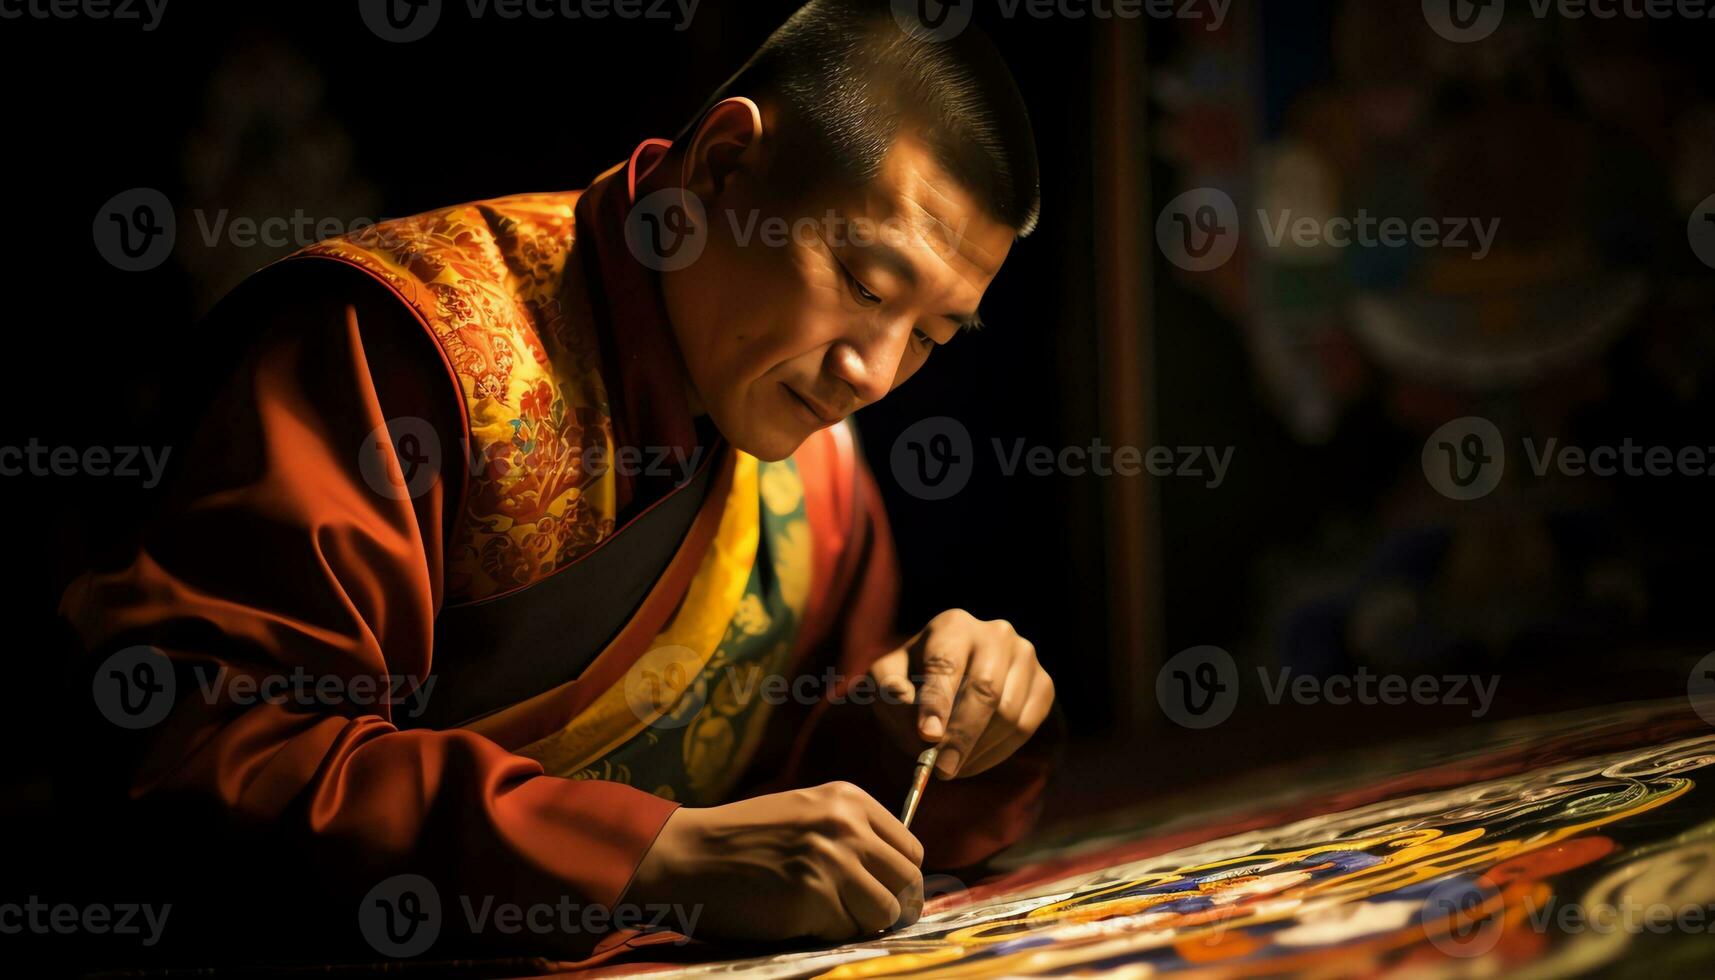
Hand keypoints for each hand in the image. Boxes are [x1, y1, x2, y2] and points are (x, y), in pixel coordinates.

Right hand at [626, 782, 923, 941]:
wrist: (688, 855)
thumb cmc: (743, 839)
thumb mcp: (806, 814)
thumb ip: (852, 833)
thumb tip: (898, 877)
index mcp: (849, 799)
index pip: (911, 849)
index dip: (900, 879)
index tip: (883, 894)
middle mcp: (846, 825)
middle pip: (908, 882)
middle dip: (894, 907)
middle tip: (865, 917)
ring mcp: (832, 861)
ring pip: (885, 913)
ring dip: (861, 924)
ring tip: (827, 916)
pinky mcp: (814, 898)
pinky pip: (846, 931)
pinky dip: (828, 933)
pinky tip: (798, 918)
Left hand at [869, 609, 1055, 780]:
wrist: (951, 678)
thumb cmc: (913, 678)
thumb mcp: (886, 680)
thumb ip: (892, 694)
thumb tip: (924, 726)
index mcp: (953, 625)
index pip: (946, 664)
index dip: (937, 702)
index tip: (927, 736)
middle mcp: (996, 633)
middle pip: (985, 691)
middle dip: (961, 736)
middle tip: (941, 769)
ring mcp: (1025, 657)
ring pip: (1008, 714)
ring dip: (977, 749)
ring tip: (951, 766)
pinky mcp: (1043, 684)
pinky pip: (1026, 727)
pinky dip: (998, 752)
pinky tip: (973, 760)